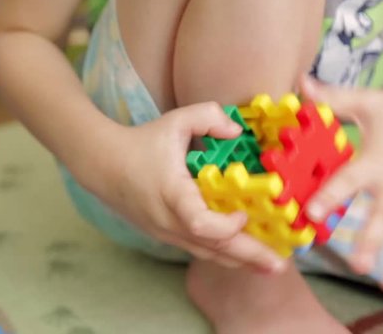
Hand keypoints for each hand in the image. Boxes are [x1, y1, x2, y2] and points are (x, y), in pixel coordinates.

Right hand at [77, 102, 285, 272]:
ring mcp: (167, 232)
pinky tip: (245, 256)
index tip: (243, 214)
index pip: (199, 223)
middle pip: (212, 248)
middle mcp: (169, 220)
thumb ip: (208, 116)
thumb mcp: (175, 120)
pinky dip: (224, 254)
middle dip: (248, 257)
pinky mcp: (166, 236)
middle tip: (279, 265)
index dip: (225, 226)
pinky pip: (199, 250)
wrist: (103, 165)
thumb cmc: (141, 142)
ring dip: (239, 261)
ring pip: (207, 254)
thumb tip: (237, 133)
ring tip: (270, 266)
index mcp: (172, 193)